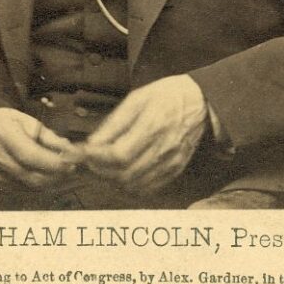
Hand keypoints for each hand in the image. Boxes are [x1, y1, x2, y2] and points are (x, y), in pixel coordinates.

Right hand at [0, 107, 80, 188]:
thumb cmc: (2, 120)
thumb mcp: (24, 118)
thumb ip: (46, 135)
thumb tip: (68, 148)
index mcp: (3, 133)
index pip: (30, 155)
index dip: (52, 162)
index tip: (70, 162)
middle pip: (31, 176)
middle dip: (56, 175)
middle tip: (72, 167)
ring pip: (29, 185)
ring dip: (50, 181)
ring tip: (64, 170)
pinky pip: (23, 186)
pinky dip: (39, 182)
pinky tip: (49, 174)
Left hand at [79, 76, 208, 193]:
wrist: (200, 102)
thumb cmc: (167, 95)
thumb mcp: (137, 97)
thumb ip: (114, 122)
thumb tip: (92, 143)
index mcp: (153, 125)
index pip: (119, 154)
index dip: (96, 158)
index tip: (83, 152)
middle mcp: (163, 148)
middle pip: (124, 174)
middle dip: (100, 170)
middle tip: (89, 160)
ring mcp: (171, 163)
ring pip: (134, 186)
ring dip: (112, 180)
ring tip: (103, 166)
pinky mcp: (175, 170)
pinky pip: (147, 189)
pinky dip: (129, 185)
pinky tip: (122, 171)